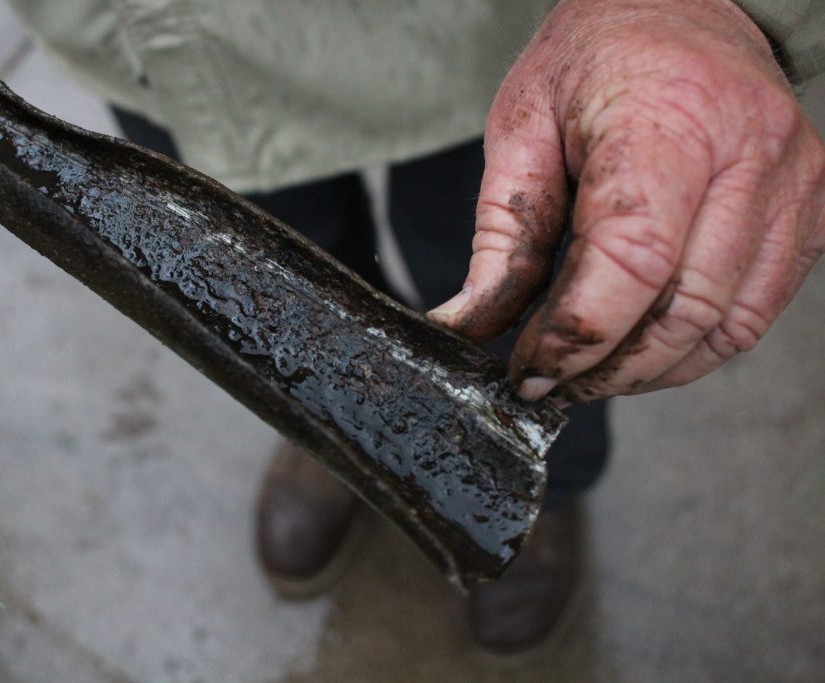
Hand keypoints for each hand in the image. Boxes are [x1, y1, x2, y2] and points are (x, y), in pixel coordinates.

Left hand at [428, 0, 824, 403]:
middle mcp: (747, 152)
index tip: (530, 368)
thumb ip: (502, 236)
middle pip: (684, 308)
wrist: (679, 2)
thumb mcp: (522, 130)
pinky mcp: (809, 208)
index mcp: (666, 118)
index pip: (632, 258)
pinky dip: (698, 346)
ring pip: (727, 324)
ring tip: (593, 374)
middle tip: (553, 384)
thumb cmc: (594, 56)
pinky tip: (647, 348)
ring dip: (653, 370)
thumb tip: (468, 325)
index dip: (577, 334)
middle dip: (609, 369)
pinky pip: (759, 309)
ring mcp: (792, 182)